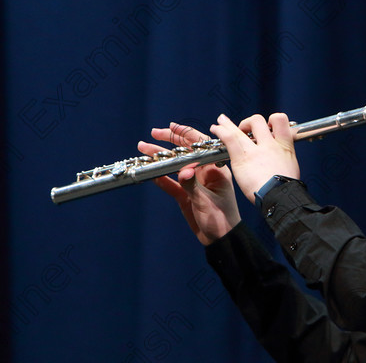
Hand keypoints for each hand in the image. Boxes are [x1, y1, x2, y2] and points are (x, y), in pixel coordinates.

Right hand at [138, 122, 240, 245]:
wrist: (221, 239)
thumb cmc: (222, 219)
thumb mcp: (206, 201)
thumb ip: (193, 185)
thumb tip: (182, 171)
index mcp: (215, 168)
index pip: (199, 145)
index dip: (185, 133)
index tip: (170, 126)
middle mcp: (204, 172)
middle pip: (184, 151)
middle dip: (168, 142)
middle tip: (152, 134)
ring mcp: (194, 183)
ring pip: (175, 166)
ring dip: (160, 158)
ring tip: (143, 149)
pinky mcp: (185, 195)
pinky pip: (171, 183)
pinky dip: (160, 178)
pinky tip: (150, 172)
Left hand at [210, 113, 299, 203]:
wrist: (281, 197)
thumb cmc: (286, 189)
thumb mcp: (292, 167)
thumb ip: (282, 158)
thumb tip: (278, 158)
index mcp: (284, 146)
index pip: (280, 120)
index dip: (272, 120)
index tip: (267, 126)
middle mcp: (269, 144)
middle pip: (258, 121)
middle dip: (248, 122)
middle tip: (243, 129)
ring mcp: (255, 150)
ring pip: (239, 129)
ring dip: (228, 124)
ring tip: (221, 121)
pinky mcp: (242, 158)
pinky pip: (230, 139)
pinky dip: (221, 131)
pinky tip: (215, 129)